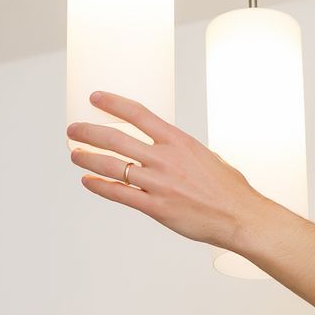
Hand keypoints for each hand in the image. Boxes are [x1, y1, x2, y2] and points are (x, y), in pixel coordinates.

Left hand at [67, 91, 266, 253]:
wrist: (241, 216)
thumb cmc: (229, 190)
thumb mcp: (207, 157)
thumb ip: (183, 151)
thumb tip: (169, 149)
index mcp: (179, 141)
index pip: (138, 114)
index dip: (113, 104)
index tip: (96, 98)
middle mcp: (165, 158)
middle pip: (116, 139)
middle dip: (89, 132)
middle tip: (74, 130)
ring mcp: (159, 183)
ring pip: (111, 165)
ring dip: (88, 158)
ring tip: (76, 154)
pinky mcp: (156, 207)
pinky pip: (119, 193)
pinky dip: (99, 186)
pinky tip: (88, 181)